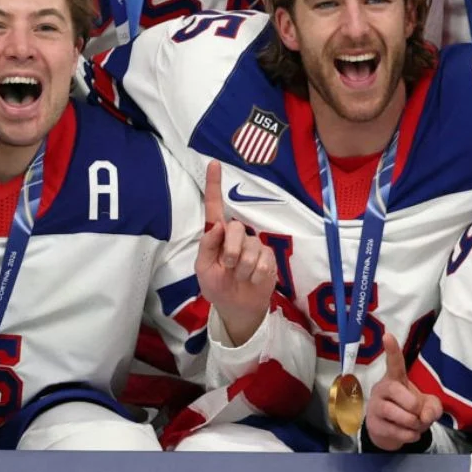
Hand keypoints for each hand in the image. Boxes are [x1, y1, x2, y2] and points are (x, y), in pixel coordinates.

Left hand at [195, 161, 276, 345]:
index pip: (215, 207)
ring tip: (240, 277)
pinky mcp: (269, 257)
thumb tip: (218, 225)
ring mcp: (254, 245)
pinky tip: (252, 280)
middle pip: (236, 229)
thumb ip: (206, 246)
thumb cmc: (217, 286)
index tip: (214, 164)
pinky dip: (256, 275)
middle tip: (229, 267)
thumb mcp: (203, 269)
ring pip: (251, 247)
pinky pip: (264, 260)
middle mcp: (236, 236)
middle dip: (231, 251)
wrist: (237, 308)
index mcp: (217, 236)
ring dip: (243, 268)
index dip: (214, 185)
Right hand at [364, 333, 443, 450]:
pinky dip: (410, 435)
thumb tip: (424, 416)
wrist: (391, 432)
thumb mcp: (428, 406)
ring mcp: (375, 406)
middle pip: (398, 392)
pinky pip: (398, 431)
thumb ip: (433, 407)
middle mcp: (382, 389)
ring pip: (399, 415)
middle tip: (418, 413)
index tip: (387, 335)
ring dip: (414, 423)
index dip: (392, 349)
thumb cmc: (409, 410)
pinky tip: (409, 433)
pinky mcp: (374, 424)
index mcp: (395, 379)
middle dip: (415, 406)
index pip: (394, 362)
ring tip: (415, 424)